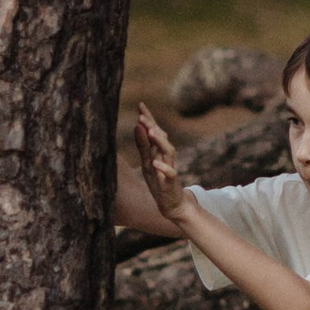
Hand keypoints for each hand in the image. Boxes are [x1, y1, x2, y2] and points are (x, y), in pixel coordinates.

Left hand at [131, 106, 187, 231]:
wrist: (172, 204)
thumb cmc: (158, 181)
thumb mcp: (147, 163)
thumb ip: (143, 145)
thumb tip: (137, 125)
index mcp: (157, 152)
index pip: (154, 131)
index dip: (148, 118)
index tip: (140, 104)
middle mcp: (165, 157)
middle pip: (161, 138)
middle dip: (152, 126)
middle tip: (141, 116)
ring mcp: (169, 169)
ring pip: (168, 152)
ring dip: (160, 142)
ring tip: (151, 132)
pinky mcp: (171, 183)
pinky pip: (170, 173)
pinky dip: (164, 168)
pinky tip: (155, 163)